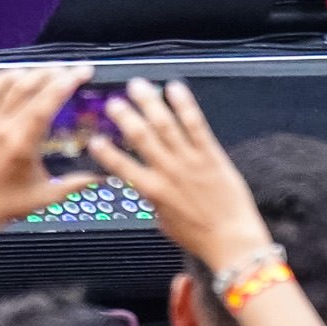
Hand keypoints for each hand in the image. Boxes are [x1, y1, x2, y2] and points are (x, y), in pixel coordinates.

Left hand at [0, 64, 101, 234]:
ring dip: (33, 71)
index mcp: (22, 143)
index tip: (81, 73)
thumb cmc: (6, 204)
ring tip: (51, 70)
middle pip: (30, 86)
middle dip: (55, 73)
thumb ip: (75, 184)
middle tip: (73, 70)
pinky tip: (19, 73)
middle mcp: (5, 127)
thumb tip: (99, 176)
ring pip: (11, 83)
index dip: (65, 83)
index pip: (46, 102)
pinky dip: (5, 76)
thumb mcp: (46, 196)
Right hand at [87, 77, 269, 271]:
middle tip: (114, 102)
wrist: (231, 239)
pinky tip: (174, 88)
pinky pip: (195, 123)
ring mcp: (189, 160)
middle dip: (125, 117)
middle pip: (141, 137)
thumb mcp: (166, 223)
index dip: (106, 152)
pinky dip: (184, 104)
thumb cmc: (200, 236)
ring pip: (165, 125)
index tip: (95, 140)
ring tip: (138, 86)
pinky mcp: (210, 154)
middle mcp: (168, 172)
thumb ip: (155, 202)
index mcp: (153, 191)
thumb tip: (149, 194)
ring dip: (149, 103)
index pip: (122, 168)